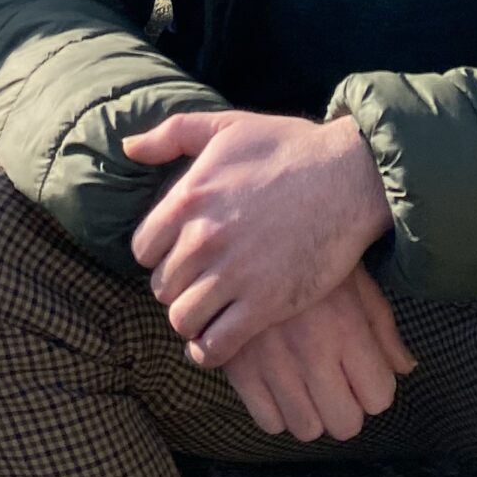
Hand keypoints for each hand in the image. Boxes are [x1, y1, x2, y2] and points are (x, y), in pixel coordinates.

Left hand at [124, 108, 390, 365]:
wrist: (348, 177)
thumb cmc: (287, 148)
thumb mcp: (225, 126)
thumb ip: (171, 134)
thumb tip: (128, 146)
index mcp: (188, 197)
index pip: (143, 250)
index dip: (159, 255)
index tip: (177, 255)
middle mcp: (204, 239)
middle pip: (162, 287)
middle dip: (177, 287)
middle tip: (197, 283)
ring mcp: (234, 274)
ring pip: (182, 319)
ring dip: (191, 319)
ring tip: (207, 311)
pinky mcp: (265, 304)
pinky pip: (216, 345)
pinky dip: (209, 350)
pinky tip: (216, 341)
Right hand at [221, 266, 415, 442]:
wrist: (242, 231)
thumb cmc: (309, 253)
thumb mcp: (354, 278)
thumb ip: (382, 326)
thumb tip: (405, 368)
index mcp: (345, 325)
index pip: (379, 397)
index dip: (376, 387)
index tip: (365, 371)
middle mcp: (310, 349)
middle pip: (345, 424)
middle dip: (347, 406)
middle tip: (337, 382)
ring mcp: (271, 361)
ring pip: (306, 429)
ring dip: (312, 411)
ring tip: (307, 381)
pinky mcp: (237, 366)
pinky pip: (269, 421)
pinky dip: (277, 409)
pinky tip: (279, 380)